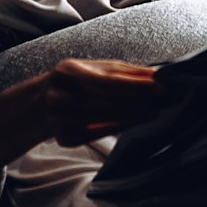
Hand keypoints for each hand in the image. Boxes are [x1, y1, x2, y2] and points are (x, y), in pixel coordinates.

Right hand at [40, 58, 191, 147]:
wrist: (40, 103)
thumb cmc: (76, 81)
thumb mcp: (94, 68)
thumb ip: (124, 71)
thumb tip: (157, 73)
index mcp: (67, 70)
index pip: (107, 79)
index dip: (136, 84)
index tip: (162, 85)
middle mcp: (59, 95)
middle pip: (106, 100)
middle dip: (140, 99)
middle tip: (165, 99)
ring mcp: (60, 119)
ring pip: (104, 118)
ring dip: (134, 115)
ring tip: (155, 110)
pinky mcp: (65, 138)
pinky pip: (98, 134)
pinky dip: (120, 126)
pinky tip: (136, 121)